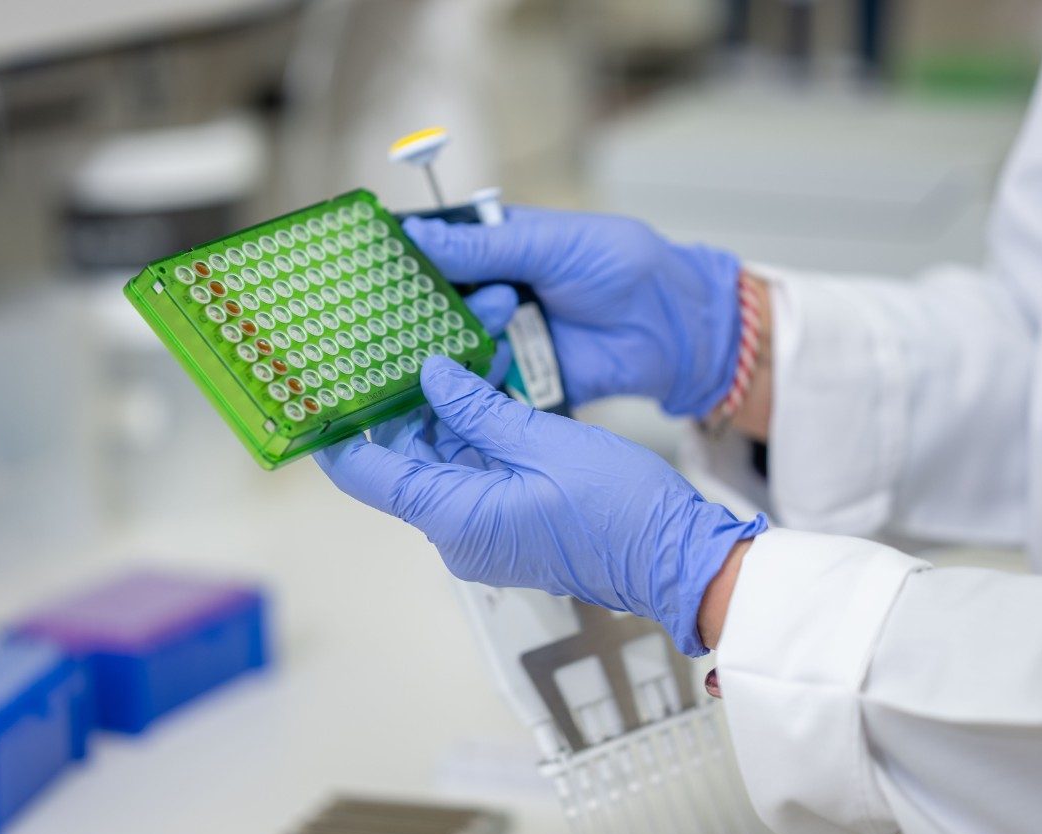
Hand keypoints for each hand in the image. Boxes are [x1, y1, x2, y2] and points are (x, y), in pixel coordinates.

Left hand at [316, 357, 766, 655]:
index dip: (335, 430)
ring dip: (446, 405)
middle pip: (404, 456)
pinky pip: (473, 466)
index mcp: (453, 516)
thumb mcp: (544, 442)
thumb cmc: (619, 511)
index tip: (318, 385)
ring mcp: (482, 525)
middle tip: (408, 338)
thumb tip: (431, 376)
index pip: (366, 473)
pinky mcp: (507, 518)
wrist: (677, 558)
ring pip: (440, 456)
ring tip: (456, 344)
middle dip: (406, 397)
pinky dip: (474, 426)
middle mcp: (457, 528)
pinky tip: (485, 378)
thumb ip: (479, 408)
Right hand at [404, 208, 742, 416]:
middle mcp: (490, 295)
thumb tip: (418, 236)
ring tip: (444, 341)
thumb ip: (485, 247)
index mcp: (496, 248)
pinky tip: (443, 389)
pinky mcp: (517, 381)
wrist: (676, 331)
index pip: (434, 251)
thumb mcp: (552, 245)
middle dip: (412, 313)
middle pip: (432, 307)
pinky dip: (461, 389)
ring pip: (448, 347)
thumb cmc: (624, 267)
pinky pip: (477, 388)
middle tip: (384, 320)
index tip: (366, 267)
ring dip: (440, 347)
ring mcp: (501, 340)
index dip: (401, 261)